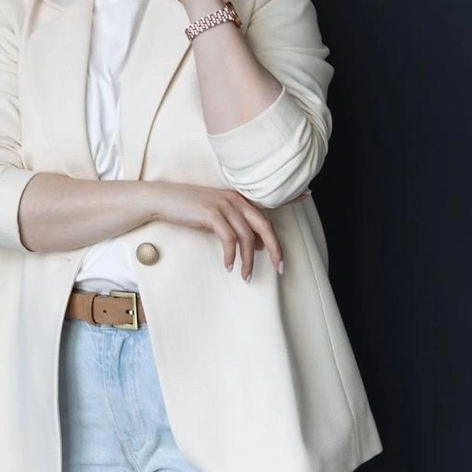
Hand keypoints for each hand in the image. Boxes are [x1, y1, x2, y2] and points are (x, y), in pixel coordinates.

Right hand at [151, 183, 310, 280]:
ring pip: (247, 237)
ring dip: (248, 260)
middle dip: (275, 248)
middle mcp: (235, 199)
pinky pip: (229, 239)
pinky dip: (231, 255)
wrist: (164, 200)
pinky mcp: (212, 214)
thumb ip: (238, 227)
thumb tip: (258, 244)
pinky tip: (228, 265)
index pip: (268, 201)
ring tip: (244, 276)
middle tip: (280, 268)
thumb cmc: (190, 209)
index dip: (289, 198)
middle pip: (264, 225)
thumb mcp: (217, 217)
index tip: (307, 196)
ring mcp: (224, 206)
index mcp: (239, 198)